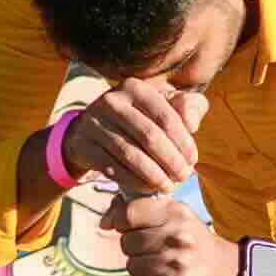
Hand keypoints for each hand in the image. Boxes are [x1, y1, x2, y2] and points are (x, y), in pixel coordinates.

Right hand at [51, 75, 205, 201]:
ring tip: (168, 186)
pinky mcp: (83, 145)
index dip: (183, 142)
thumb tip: (192, 123)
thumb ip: (188, 107)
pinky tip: (148, 188)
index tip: (192, 161)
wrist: (90, 129)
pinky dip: (134, 181)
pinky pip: (113, 168)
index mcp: (136, 88)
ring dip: (154, 175)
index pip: (167, 117)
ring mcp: (94, 123)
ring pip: (131, 154)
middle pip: (150, 136)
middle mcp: (112, 101)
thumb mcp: (164, 105)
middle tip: (183, 177)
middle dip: (171, 161)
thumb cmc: (138, 118)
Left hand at [113, 194, 239, 275]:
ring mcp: (178, 263)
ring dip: (139, 267)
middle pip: (126, 242)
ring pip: (131, 265)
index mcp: (176, 213)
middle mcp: (177, 235)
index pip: (129, 213)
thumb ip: (143, 209)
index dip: (119, 221)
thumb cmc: (195, 241)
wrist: (228, 272)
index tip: (123, 226)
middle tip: (151, 249)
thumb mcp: (177, 216)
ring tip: (158, 265)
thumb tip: (107, 217)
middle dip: (133, 248)